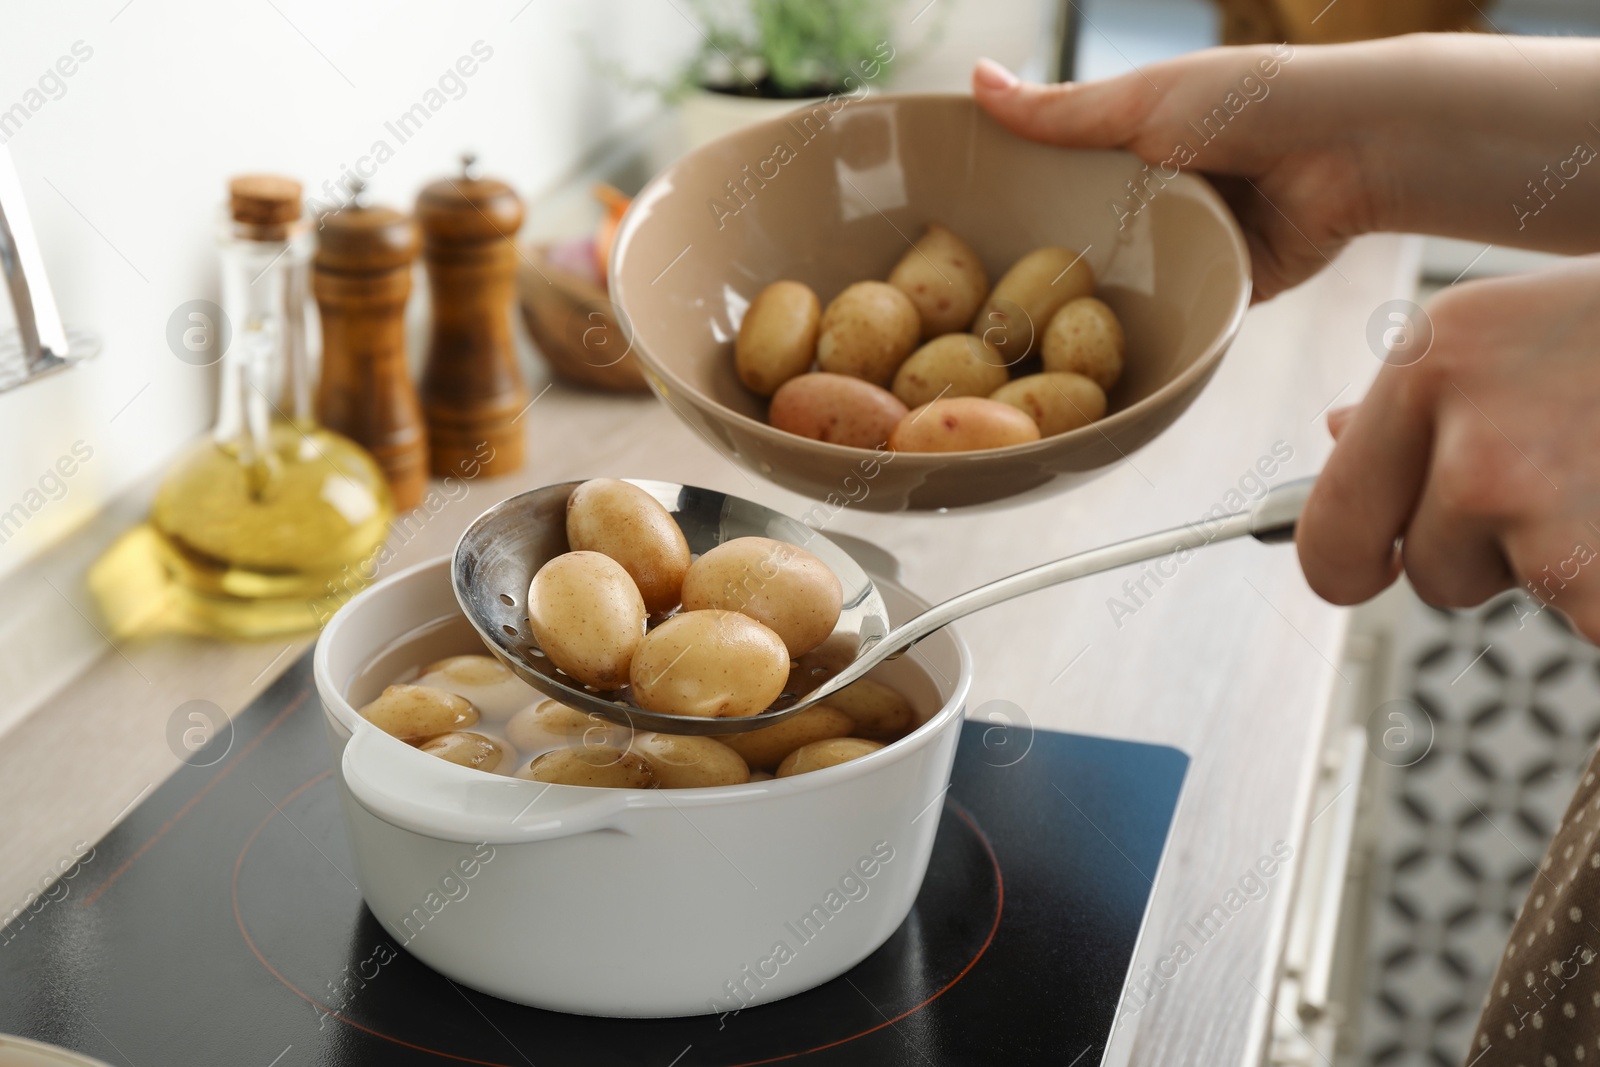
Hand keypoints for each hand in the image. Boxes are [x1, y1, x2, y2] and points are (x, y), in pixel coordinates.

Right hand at [972, 36, 1599, 301]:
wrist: (1348, 151)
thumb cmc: (1249, 102)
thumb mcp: (1139, 101)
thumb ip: (1058, 110)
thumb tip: (973, 79)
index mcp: (1133, 148)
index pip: (1056, 184)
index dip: (1013, 209)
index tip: (955, 244)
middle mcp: (1155, 201)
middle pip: (1082, 242)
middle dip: (1042, 272)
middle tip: (973, 311)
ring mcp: (1187, 250)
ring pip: (1121, 289)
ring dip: (1087, 314)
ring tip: (1015, 349)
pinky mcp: (1219, 291)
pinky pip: (1171, 320)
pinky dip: (1141, 335)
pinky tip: (1085, 364)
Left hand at [1297, 256, 1599, 638]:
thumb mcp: (1517, 328)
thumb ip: (1426, 399)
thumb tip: (1333, 438)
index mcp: (1431, 364)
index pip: (1329, 533)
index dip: (1357, 562)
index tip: (1374, 566)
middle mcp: (1474, 440)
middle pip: (1432, 576)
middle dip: (1490, 555)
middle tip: (1574, 483)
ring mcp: (1548, 510)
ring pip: (1525, 596)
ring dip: (1574, 564)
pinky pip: (1595, 617)